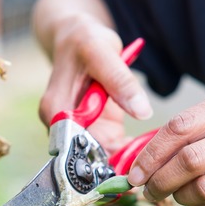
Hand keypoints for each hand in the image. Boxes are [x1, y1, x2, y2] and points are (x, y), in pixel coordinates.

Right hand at [36, 13, 152, 152]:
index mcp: (56, 109)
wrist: (79, 39)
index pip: (73, 146)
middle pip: (85, 157)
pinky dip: (126, 151)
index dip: (98, 158)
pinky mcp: (94, 129)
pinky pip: (110, 149)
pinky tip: (144, 149)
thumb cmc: (84, 41)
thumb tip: (142, 112)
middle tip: (144, 166)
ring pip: (99, 157)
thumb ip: (121, 81)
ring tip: (148, 159)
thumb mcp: (102, 53)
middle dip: (113, 163)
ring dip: (122, 160)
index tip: (127, 162)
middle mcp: (62, 125)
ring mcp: (78, 129)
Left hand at [127, 83, 204, 205]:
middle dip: (160, 181)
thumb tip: (141, 161)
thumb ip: (192, 131)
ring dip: (181, 197)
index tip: (134, 174)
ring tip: (178, 195)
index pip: (179, 128)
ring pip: (202, 188)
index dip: (149, 155)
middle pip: (188, 160)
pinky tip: (199, 203)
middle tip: (149, 191)